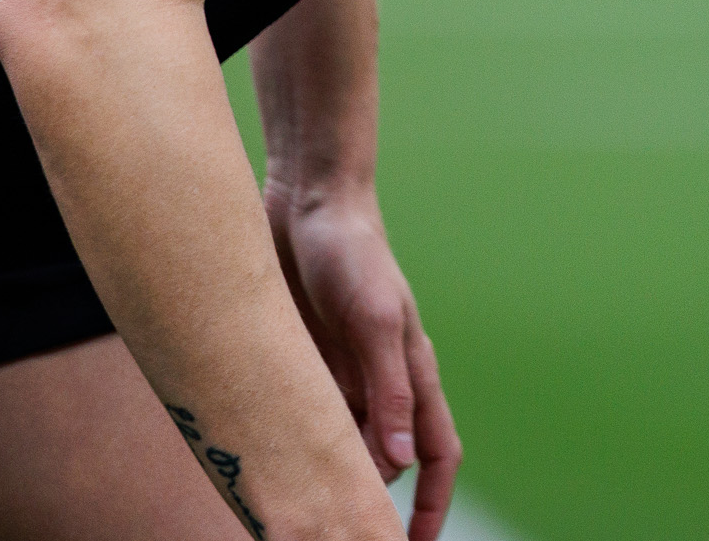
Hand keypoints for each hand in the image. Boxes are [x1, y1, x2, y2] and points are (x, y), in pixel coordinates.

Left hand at [265, 183, 461, 540]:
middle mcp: (382, 381)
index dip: (434, 504)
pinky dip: (295, 445)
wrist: (307, 200)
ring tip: (300, 507)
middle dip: (375, 503)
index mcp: (414, 371)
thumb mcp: (374, 318)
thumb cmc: (353, 251)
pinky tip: (269, 462)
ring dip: (330, 474)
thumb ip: (391, 388)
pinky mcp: (304, 363)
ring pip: (343, 445)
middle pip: (389, 461)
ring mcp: (342, 374)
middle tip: (343, 535)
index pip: (439, 452)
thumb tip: (404, 463)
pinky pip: (304, 418)